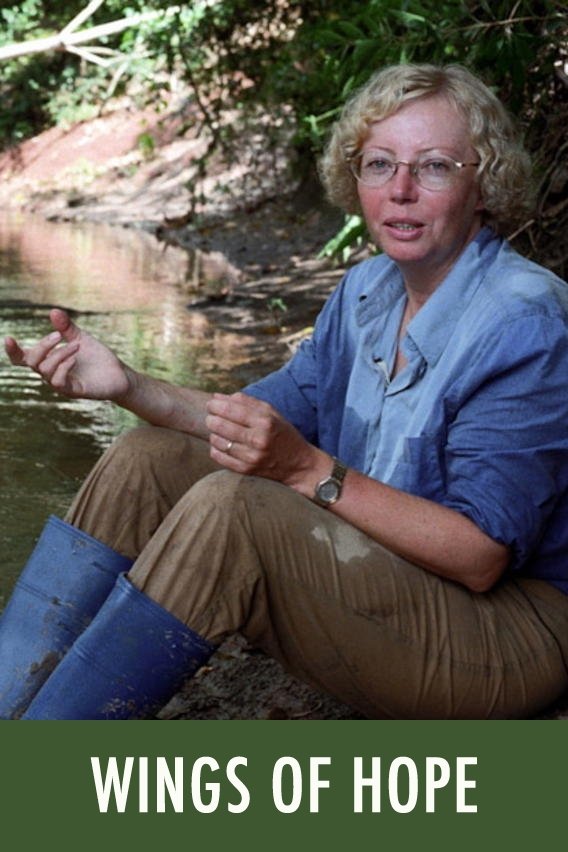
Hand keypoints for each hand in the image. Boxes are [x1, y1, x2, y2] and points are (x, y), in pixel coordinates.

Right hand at [4, 308, 129, 400]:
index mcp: (48, 360)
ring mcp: (61, 384)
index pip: (23, 358)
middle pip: (32, 361)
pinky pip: (57, 382)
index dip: (13, 351)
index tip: (8, 338)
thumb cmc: (97, 358)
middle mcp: (50, 373)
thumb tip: (53, 311)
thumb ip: (66, 327)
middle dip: (43, 345)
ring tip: (77, 346)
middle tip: (58, 336)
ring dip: (59, 354)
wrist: (119, 374)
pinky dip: (63, 367)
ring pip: (45, 369)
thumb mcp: (80, 338)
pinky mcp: (72, 391)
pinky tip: (74, 359)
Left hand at [206, 392, 325, 492]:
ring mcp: (251, 457)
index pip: (231, 409)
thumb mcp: (271, 413)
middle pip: (220, 425)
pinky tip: (220, 444)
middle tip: (210, 416)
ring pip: (217, 441)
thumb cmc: (282, 434)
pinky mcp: (246, 470)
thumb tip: (217, 397)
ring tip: (217, 431)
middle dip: (210, 418)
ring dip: (213, 433)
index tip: (211, 403)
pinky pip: (219, 457)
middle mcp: (258, 439)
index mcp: (265, 422)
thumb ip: (245, 402)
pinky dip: (215, 448)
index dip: (215, 405)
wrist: (298, 465)